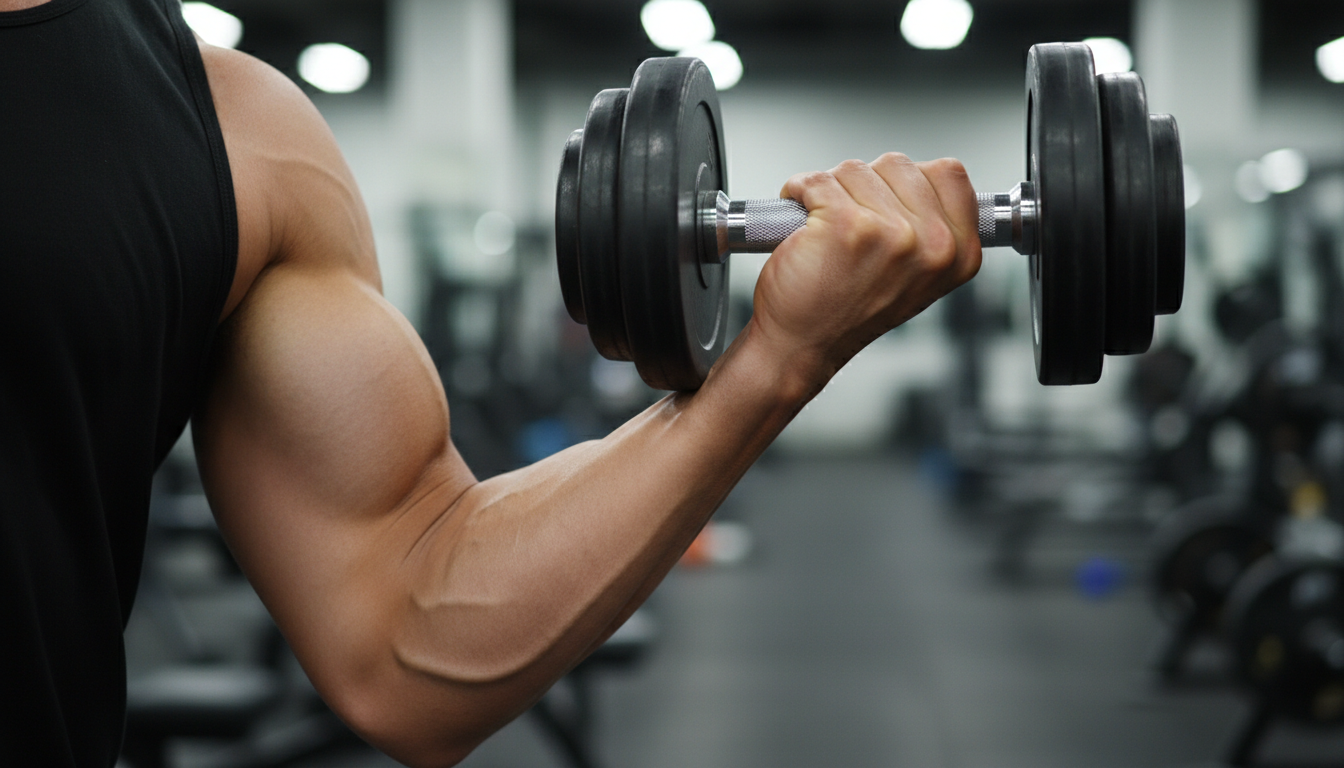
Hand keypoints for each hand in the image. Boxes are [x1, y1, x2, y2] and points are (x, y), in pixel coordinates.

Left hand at [748, 153, 981, 386]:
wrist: (803, 345)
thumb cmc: (849, 309)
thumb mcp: (918, 275)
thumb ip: (932, 226)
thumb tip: (920, 177)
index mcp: (960, 254)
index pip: (949, 173)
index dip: (907, 180)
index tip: (885, 203)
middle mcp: (934, 245)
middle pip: (898, 164)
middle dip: (864, 185)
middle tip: (850, 226)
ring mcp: (892, 234)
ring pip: (856, 169)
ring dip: (830, 191)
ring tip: (826, 231)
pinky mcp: (846, 225)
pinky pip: (817, 179)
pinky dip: (798, 191)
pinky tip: (802, 221)